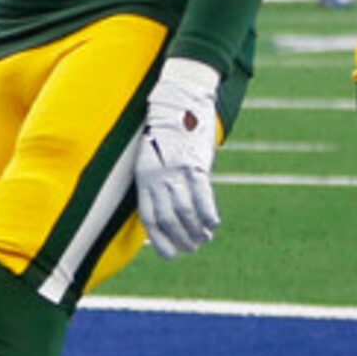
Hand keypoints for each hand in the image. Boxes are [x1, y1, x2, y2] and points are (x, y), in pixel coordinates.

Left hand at [134, 58, 223, 259]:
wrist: (178, 101)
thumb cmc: (167, 133)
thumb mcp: (154, 159)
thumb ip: (158, 183)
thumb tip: (170, 211)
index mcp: (143, 177)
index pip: (149, 218)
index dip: (159, 240)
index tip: (169, 254)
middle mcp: (156, 176)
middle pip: (168, 218)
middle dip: (181, 239)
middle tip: (193, 247)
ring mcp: (175, 170)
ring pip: (184, 211)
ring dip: (196, 230)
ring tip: (205, 238)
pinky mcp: (194, 163)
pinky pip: (201, 195)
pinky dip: (207, 213)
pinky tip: (213, 224)